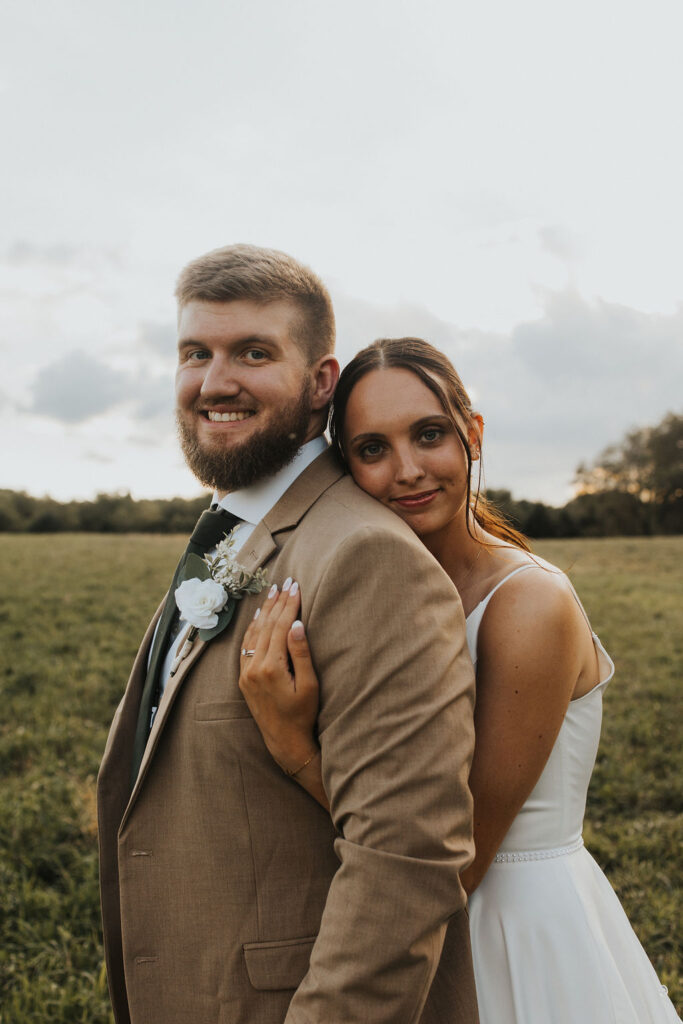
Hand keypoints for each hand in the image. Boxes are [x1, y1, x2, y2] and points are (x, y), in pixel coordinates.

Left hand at [239, 578, 319, 772]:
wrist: (284, 740)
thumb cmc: (303, 714)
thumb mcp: (309, 685)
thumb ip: (301, 653)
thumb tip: (296, 624)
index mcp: (271, 668)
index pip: (281, 627)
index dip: (289, 605)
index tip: (296, 587)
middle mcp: (254, 668)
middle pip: (266, 626)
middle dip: (277, 603)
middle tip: (286, 583)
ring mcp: (246, 673)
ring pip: (254, 634)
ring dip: (264, 612)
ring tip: (273, 593)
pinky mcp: (243, 678)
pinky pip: (246, 647)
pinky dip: (252, 629)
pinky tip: (258, 617)